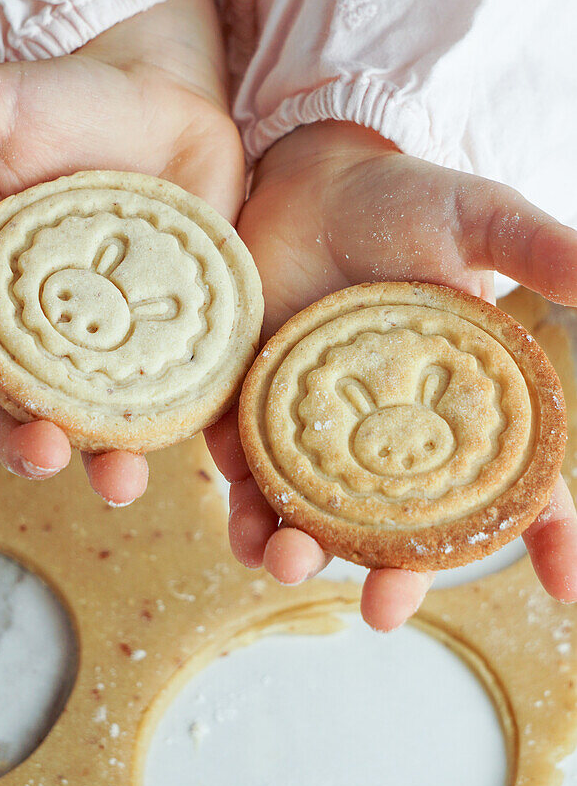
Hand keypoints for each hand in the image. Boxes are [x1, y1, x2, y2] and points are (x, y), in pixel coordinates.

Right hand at [0, 0, 244, 504]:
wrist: (165, 100)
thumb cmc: (74, 104)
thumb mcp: (3, 102)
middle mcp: (50, 328)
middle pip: (24, 405)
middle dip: (26, 441)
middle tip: (44, 451)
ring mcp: (118, 338)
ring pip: (104, 418)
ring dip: (108, 460)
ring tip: (121, 481)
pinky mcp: (182, 334)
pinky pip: (183, 389)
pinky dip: (186, 424)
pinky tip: (198, 444)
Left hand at [206, 120, 576, 628]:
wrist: (306, 175)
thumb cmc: (401, 199)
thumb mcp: (478, 218)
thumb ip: (537, 249)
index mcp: (458, 405)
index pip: (513, 484)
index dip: (546, 537)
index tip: (565, 589)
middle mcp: (391, 431)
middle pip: (402, 526)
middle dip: (396, 575)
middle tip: (385, 610)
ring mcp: (318, 423)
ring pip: (314, 511)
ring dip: (300, 551)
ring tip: (284, 564)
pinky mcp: (251, 403)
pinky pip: (245, 464)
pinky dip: (242, 496)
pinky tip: (243, 520)